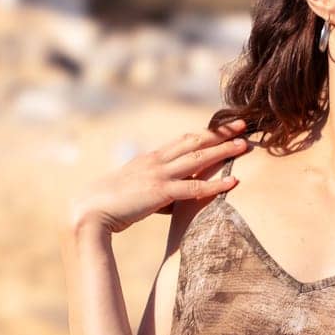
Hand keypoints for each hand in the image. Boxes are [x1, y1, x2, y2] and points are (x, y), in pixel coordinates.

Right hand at [66, 119, 247, 234]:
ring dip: (224, 151)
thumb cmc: (112, 203)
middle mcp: (157, 161)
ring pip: (198, 159)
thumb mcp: (137, 188)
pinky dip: (216, 184)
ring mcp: (159, 175)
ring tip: (245, 145)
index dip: (206, 132)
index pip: (184, 140)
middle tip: (243, 124)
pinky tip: (234, 181)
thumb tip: (176, 198)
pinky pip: (195, 187)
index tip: (226, 126)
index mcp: (151, 158)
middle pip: (194, 141)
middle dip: (220, 133)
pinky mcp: (161, 192)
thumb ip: (159, 187)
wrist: (90, 210)